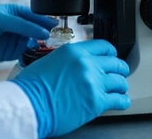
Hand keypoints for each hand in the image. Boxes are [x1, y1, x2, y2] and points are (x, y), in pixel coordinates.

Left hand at [0, 4, 56, 62]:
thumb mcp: (0, 19)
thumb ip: (21, 25)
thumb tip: (41, 32)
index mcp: (16, 12)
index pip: (37, 17)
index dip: (47, 22)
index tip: (57, 30)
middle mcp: (18, 26)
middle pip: (39, 30)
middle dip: (48, 35)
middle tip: (58, 41)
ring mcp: (16, 39)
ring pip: (35, 43)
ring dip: (43, 46)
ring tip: (50, 50)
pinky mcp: (12, 52)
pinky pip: (27, 54)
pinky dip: (34, 55)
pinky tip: (38, 56)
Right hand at [12, 40, 130, 137]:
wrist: (29, 104)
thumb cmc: (32, 87)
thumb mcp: (48, 62)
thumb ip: (67, 61)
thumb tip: (74, 66)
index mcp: (73, 52)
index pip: (103, 46)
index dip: (110, 53)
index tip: (111, 57)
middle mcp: (86, 64)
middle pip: (115, 63)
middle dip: (119, 69)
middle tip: (118, 74)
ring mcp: (93, 82)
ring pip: (120, 81)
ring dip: (120, 86)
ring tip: (118, 90)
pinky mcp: (97, 101)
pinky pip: (120, 100)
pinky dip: (122, 101)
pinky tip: (120, 101)